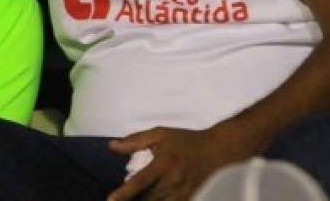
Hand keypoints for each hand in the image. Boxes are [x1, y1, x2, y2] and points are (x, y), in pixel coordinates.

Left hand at [106, 125, 255, 200]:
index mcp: (164, 164)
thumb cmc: (187, 141)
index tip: (110, 200)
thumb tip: (112, 145)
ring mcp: (184, 194)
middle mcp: (173, 182)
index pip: (140, 181)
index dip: (124, 193)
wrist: (219, 150)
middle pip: (148, 200)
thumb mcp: (161, 134)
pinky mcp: (192, 199)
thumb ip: (135, 140)